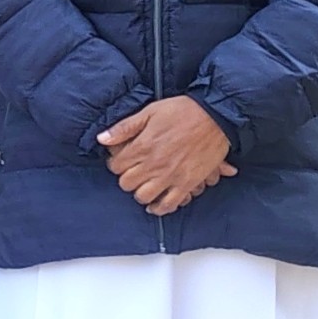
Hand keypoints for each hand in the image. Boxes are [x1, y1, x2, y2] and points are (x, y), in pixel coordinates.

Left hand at [98, 97, 236, 216]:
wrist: (215, 115)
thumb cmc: (183, 111)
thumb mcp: (149, 112)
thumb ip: (124, 128)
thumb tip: (102, 139)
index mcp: (142, 146)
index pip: (116, 166)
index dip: (116, 164)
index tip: (121, 161)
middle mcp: (154, 164)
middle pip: (127, 184)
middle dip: (127, 179)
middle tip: (133, 173)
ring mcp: (171, 176)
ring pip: (144, 197)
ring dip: (141, 193)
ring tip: (144, 186)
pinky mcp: (187, 183)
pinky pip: (169, 204)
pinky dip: (160, 207)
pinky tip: (156, 204)